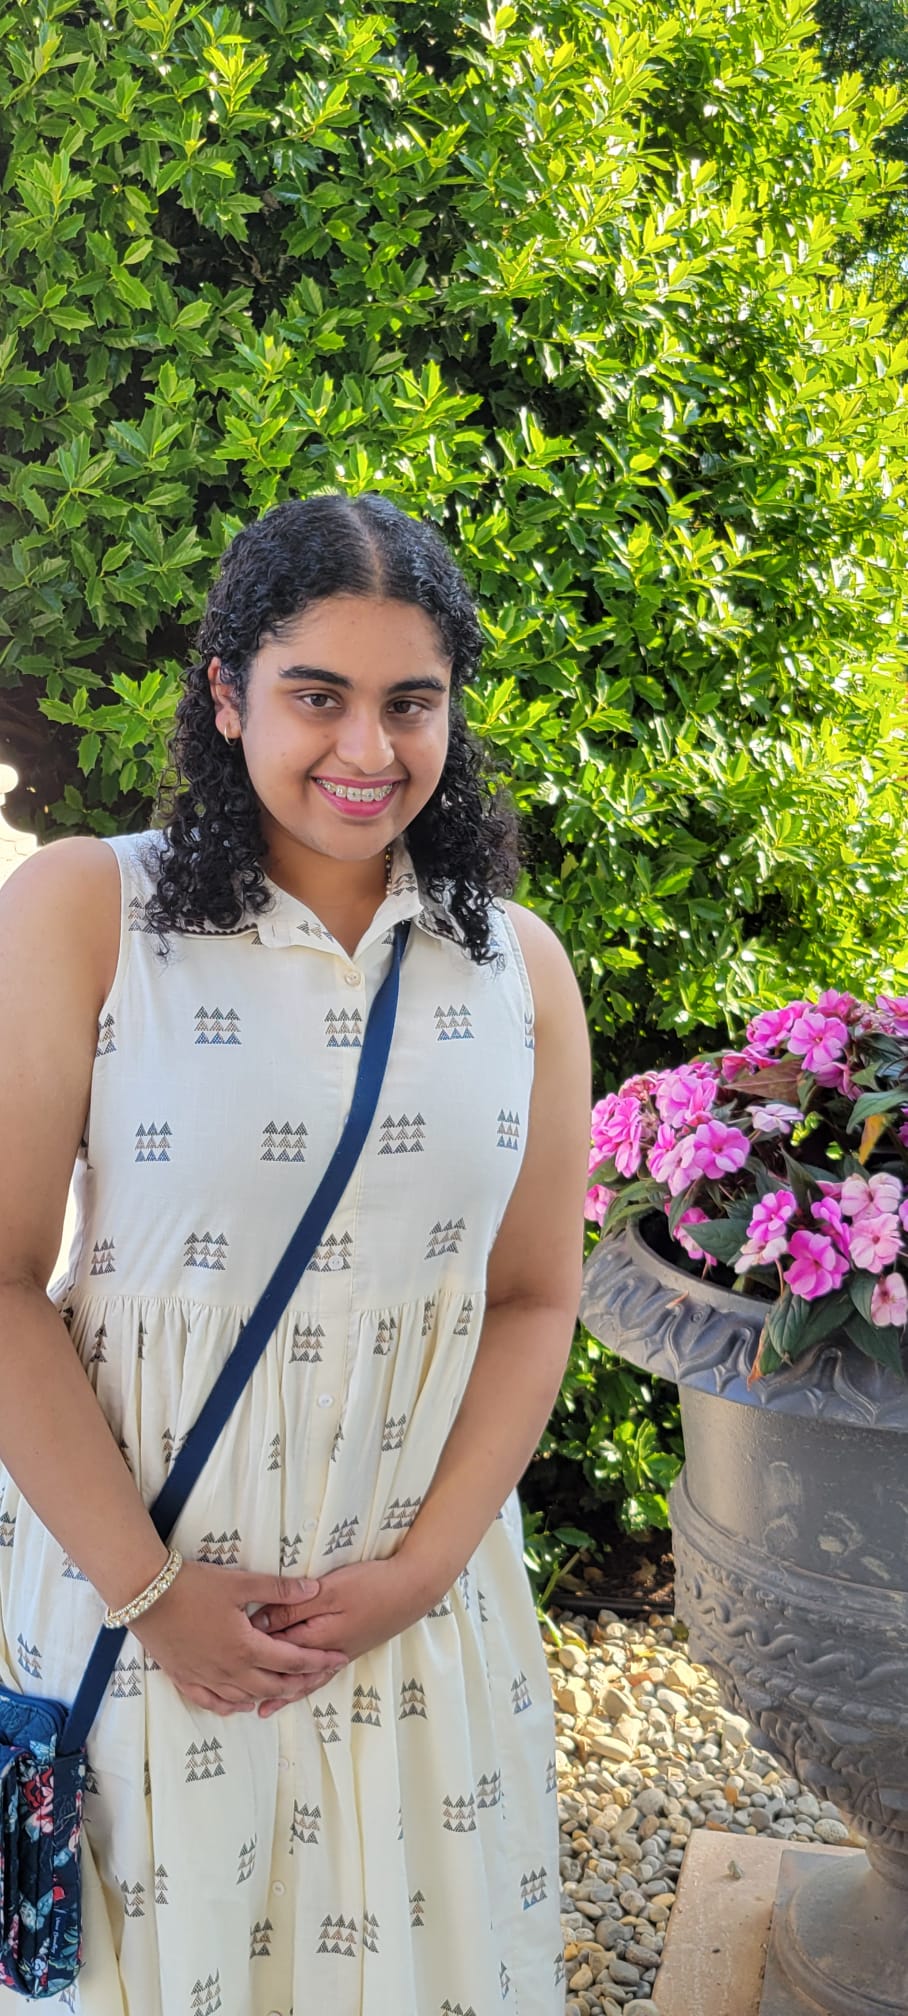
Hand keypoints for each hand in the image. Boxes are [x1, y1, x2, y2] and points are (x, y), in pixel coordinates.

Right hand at [133, 1561, 347, 1715]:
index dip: (319, 1661)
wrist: (145, 1594)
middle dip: (302, 1682)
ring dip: (270, 1695)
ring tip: (288, 1688)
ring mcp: (206, 1678)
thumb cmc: (193, 1585)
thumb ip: (278, 1590)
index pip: (293, 1661)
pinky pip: (213, 1702)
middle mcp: (229, 1671)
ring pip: (246, 1698)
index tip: (339, 1659)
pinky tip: (240, 1705)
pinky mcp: (185, 1678)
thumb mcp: (240, 1582)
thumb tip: (313, 1590)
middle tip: (321, 1676)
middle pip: (273, 1685)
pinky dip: (231, 1706)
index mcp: (247, 1648)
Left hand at [250, 1556, 426, 1716]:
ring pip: (306, 1681)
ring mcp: (341, 1655)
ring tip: (263, 1709)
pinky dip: (308, 1686)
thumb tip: (261, 1622)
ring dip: (284, 1693)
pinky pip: (322, 1677)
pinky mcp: (352, 1649)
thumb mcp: (330, 1590)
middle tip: (234, 1691)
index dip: (251, 1646)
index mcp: (316, 1638)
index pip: (275, 1648)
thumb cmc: (371, 1585)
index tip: (226, 1644)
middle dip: (262, 1679)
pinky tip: (305, 1687)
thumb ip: (294, 1606)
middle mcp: (327, 1654)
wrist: (412, 1589)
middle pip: (288, 1671)